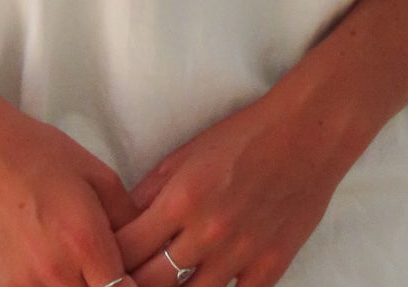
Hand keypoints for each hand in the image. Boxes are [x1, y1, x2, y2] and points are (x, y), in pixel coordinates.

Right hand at [0, 91, 142, 286]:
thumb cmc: (37, 152)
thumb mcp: (96, 173)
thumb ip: (129, 217)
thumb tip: (148, 247)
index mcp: (84, 242)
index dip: (136, 285)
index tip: (136, 273)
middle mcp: (56, 274)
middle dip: (110, 286)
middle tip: (111, 266)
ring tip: (84, 265)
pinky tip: (58, 267)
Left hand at [109, 73, 357, 286]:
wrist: (305, 136)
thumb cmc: (243, 137)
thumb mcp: (188, 153)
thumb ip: (153, 189)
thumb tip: (124, 220)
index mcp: (182, 198)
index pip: (128, 247)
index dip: (110, 258)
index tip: (102, 260)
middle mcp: (208, 232)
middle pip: (152, 282)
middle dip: (132, 282)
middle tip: (123, 281)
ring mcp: (241, 255)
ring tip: (163, 285)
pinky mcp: (270, 268)